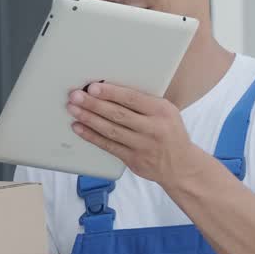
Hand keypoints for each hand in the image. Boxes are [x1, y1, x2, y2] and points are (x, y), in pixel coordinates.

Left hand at [67, 81, 200, 186]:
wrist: (180, 166)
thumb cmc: (169, 133)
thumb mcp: (166, 112)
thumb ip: (143, 103)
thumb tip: (110, 90)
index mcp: (162, 111)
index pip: (132, 99)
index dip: (111, 92)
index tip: (93, 87)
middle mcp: (153, 128)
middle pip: (118, 114)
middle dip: (94, 104)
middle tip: (76, 96)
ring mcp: (142, 146)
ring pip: (111, 130)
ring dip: (89, 119)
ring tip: (73, 109)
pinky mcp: (133, 160)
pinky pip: (108, 146)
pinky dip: (92, 136)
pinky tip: (79, 128)